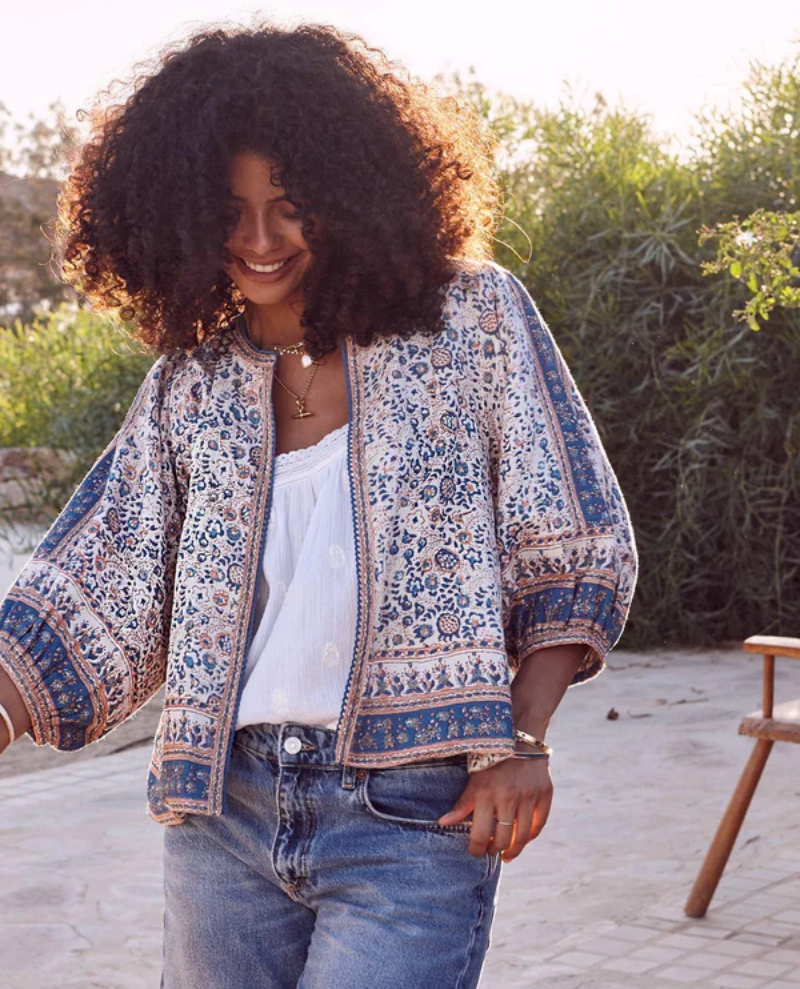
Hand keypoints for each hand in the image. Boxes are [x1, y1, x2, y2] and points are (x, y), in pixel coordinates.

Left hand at [437, 756, 552, 862]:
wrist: (520, 738)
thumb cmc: (492, 760)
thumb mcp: (474, 779)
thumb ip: (462, 804)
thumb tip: (443, 823)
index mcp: (486, 794)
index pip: (479, 835)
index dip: (476, 849)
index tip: (475, 851)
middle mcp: (508, 797)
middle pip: (502, 839)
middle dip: (494, 850)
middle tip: (490, 850)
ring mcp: (528, 796)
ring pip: (521, 837)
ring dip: (513, 850)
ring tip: (506, 854)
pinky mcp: (545, 794)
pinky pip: (539, 825)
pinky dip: (530, 836)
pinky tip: (522, 839)